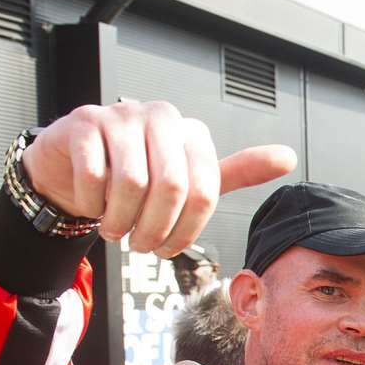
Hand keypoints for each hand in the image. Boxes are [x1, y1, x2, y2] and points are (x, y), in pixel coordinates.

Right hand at [20, 100, 296, 254]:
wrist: (76, 163)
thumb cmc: (140, 175)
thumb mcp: (191, 177)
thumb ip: (236, 172)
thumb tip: (289, 157)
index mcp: (192, 133)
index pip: (204, 192)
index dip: (186, 231)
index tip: (169, 248)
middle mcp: (161, 117)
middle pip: (171, 189)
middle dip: (155, 230)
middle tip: (141, 246)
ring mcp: (120, 116)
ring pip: (132, 184)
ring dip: (122, 221)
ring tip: (117, 230)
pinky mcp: (84, 122)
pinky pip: (94, 176)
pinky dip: (94, 203)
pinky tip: (93, 206)